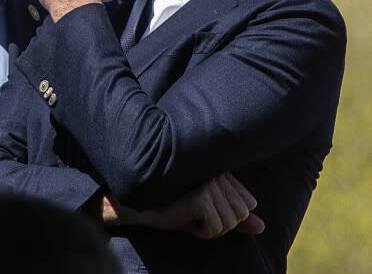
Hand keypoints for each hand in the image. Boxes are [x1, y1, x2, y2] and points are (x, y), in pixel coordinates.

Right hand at [99, 173, 264, 238]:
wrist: (138, 201)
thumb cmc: (170, 203)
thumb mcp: (206, 210)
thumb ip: (235, 216)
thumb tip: (262, 228)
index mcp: (220, 168)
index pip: (248, 202)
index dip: (227, 213)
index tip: (202, 207)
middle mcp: (217, 171)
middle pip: (241, 213)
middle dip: (221, 223)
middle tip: (194, 214)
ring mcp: (209, 183)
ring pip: (231, 222)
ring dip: (210, 228)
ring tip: (188, 214)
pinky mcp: (201, 197)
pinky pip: (217, 229)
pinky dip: (201, 232)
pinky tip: (184, 219)